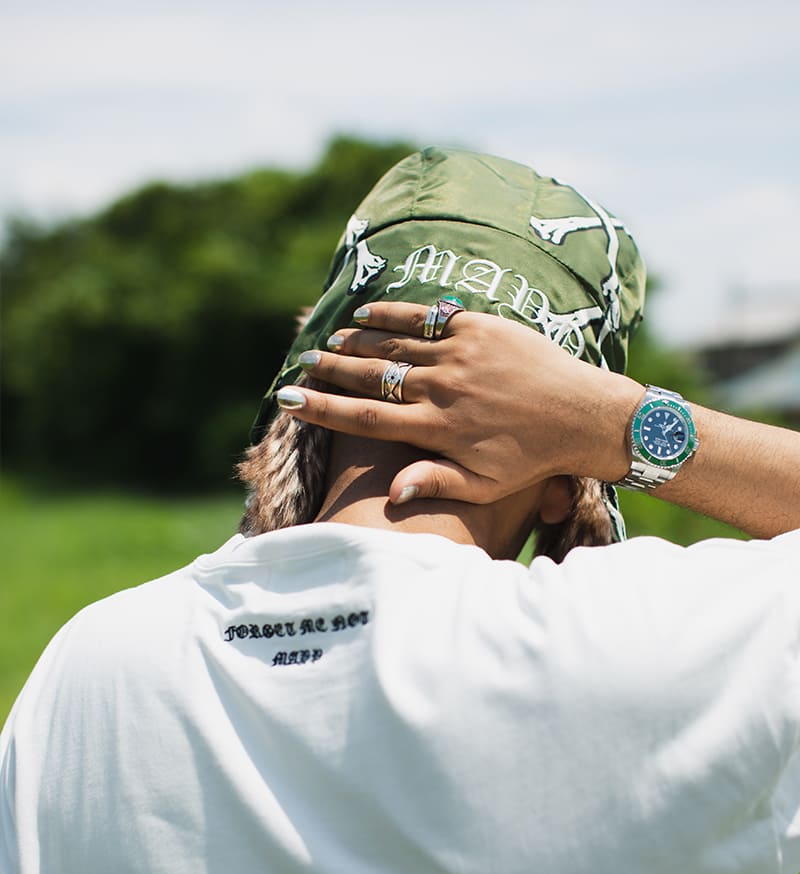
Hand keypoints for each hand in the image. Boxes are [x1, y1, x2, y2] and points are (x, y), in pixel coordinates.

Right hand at [277, 302, 641, 504]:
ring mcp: (458, 354)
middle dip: (331, 371)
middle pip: (370, 377)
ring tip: (330, 341)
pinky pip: (425, 316)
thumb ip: (436, 483)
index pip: (366, 419)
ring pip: (392, 343)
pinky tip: (367, 313)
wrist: (584, 414)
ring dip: (356, 341)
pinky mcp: (478, 327)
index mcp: (437, 429)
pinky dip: (393, 313)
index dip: (323, 410)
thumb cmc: (532, 458)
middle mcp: (441, 389)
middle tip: (302, 366)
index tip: (289, 401)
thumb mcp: (485, 485)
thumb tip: (391, 495)